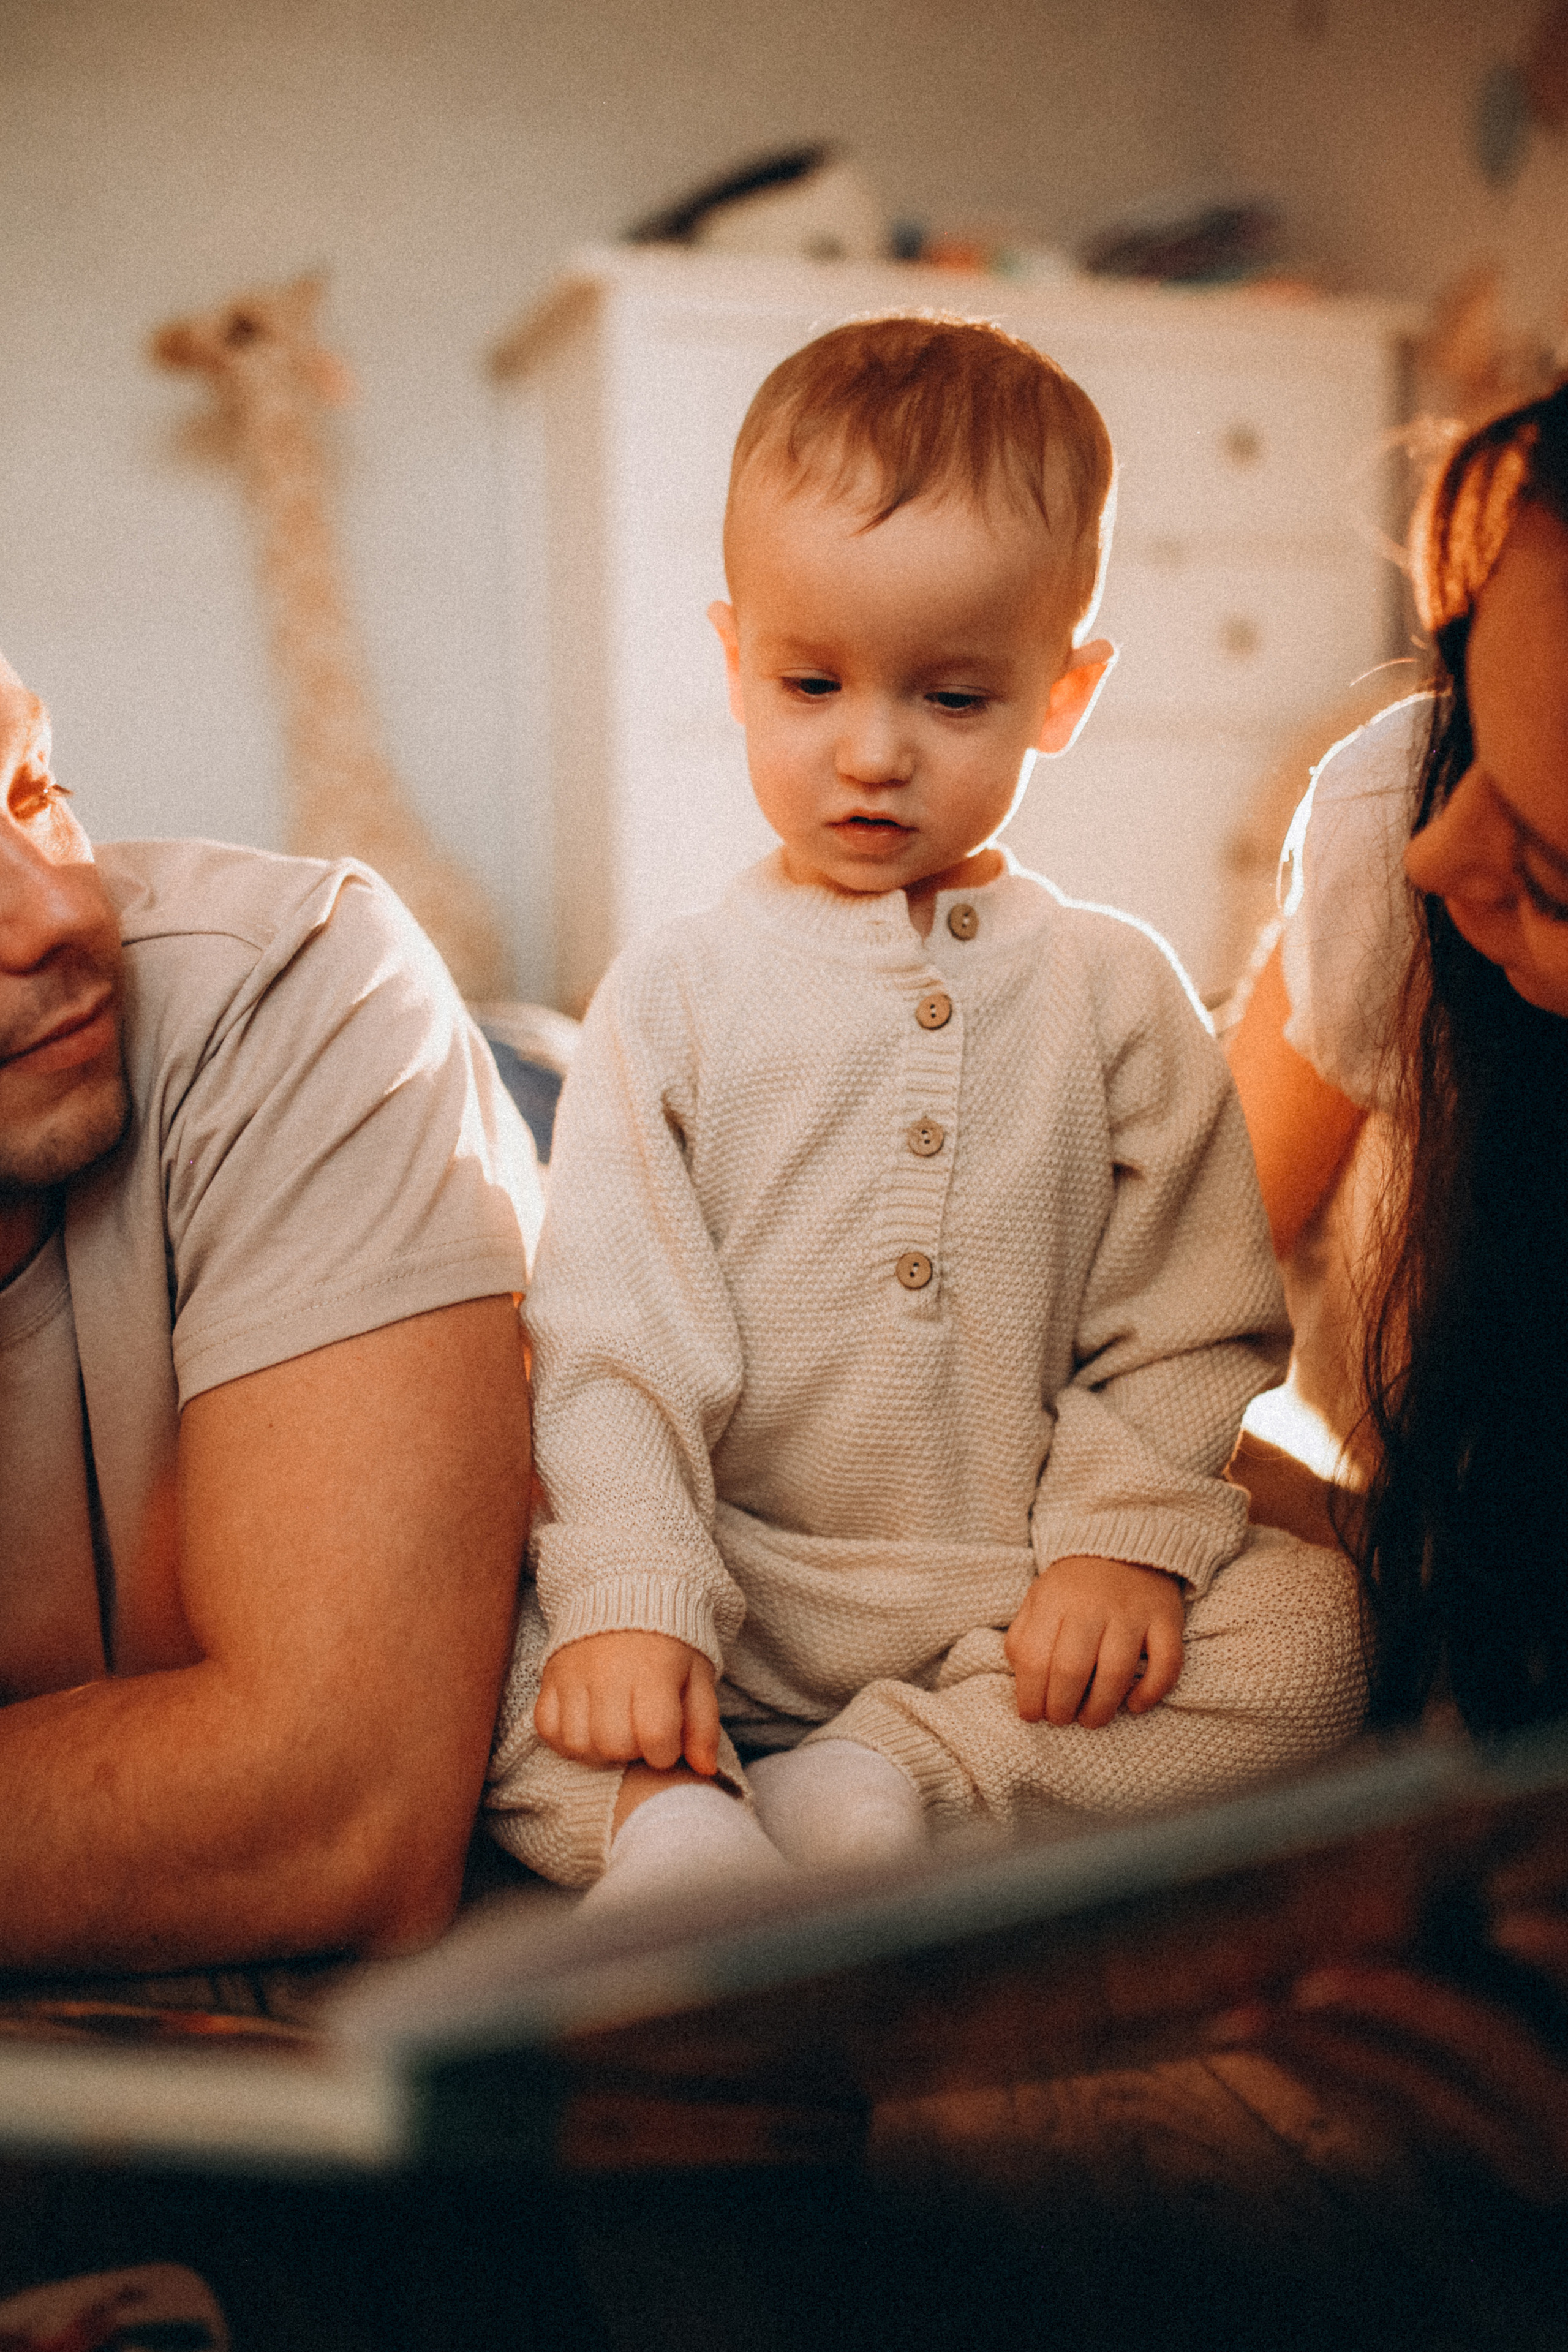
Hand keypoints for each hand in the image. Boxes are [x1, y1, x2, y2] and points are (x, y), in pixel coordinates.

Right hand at [534, 1629, 719, 1774]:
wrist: (626, 1593)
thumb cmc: (669, 1642)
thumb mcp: (697, 1675)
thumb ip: (703, 1724)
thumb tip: (704, 1770)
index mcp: (652, 1671)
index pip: (656, 1737)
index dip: (665, 1752)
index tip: (667, 1738)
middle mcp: (608, 1673)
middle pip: (614, 1745)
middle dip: (633, 1750)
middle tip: (640, 1732)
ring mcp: (574, 1675)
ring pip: (579, 1744)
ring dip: (599, 1749)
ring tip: (614, 1729)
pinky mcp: (550, 1678)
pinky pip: (548, 1730)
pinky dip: (566, 1738)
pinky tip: (588, 1726)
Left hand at [1005, 1554, 1185, 1728]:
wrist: (1124, 1545)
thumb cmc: (1075, 1587)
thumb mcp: (1038, 1599)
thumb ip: (1023, 1637)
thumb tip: (1022, 1684)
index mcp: (1054, 1601)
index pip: (1034, 1659)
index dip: (1030, 1697)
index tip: (1032, 1714)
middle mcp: (1092, 1606)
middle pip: (1071, 1670)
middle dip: (1061, 1708)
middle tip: (1061, 1719)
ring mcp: (1132, 1613)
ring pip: (1116, 1673)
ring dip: (1100, 1708)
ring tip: (1092, 1720)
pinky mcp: (1166, 1620)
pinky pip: (1165, 1665)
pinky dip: (1151, 1692)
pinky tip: (1135, 1705)